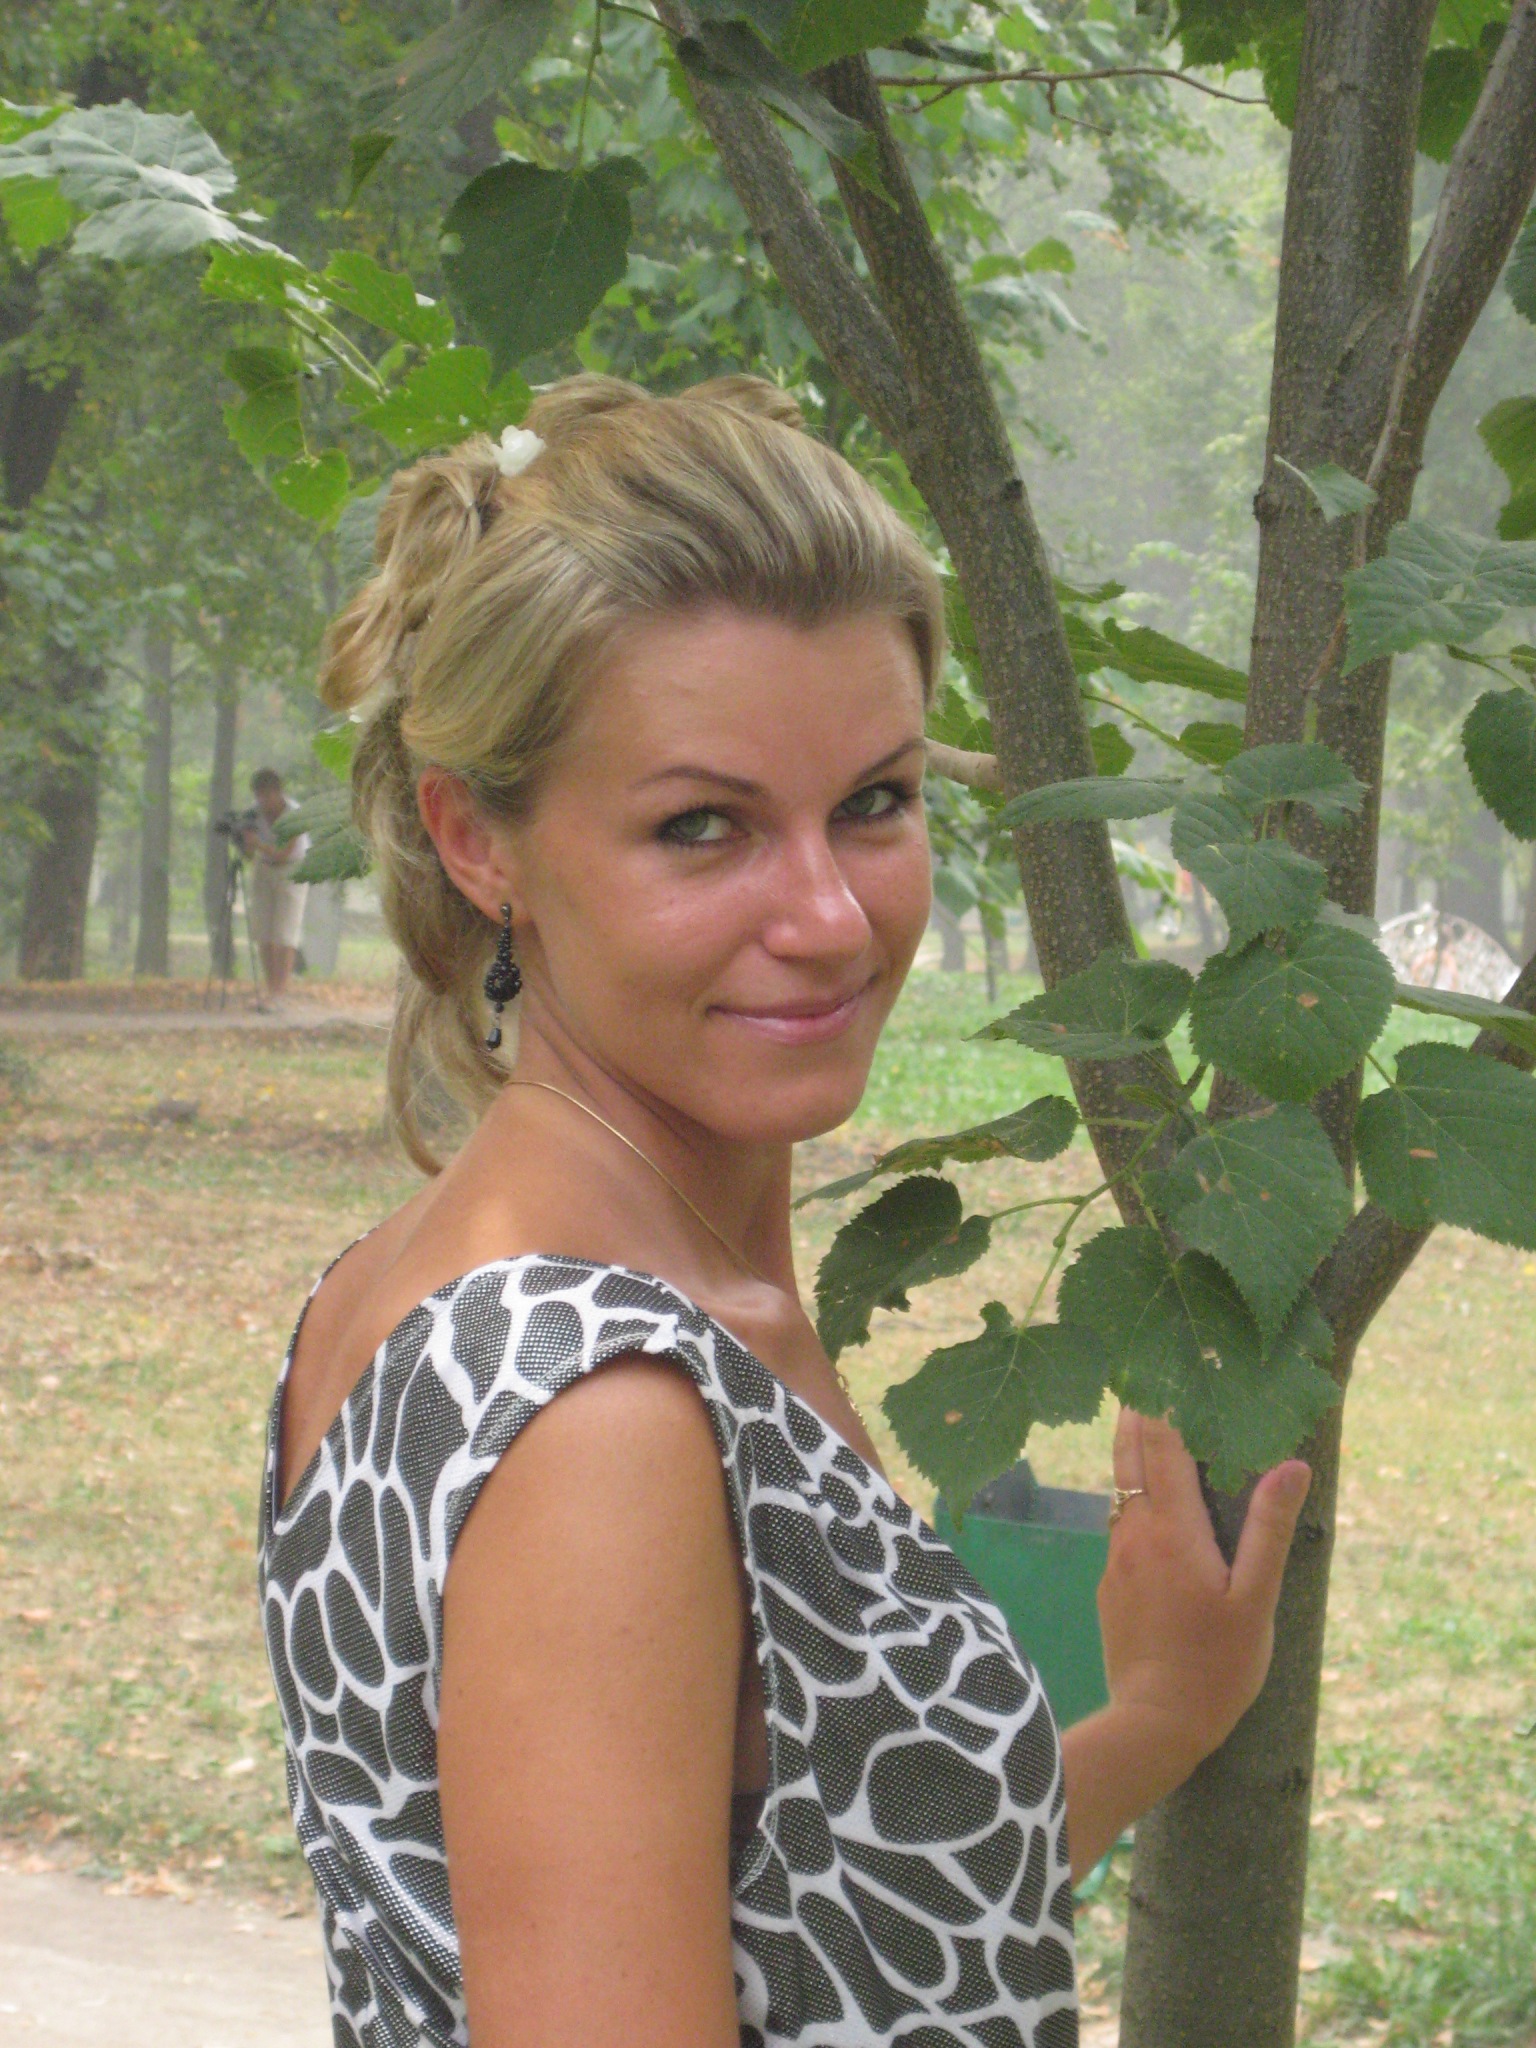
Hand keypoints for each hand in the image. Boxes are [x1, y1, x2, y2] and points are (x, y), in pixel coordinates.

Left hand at [1098, 1405, 1310, 1777]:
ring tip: (1145, 1418)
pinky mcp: (1108, 1583)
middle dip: (1135, 1410)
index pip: (1159, 1444)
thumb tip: (1293, 1464)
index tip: (1165, 1362)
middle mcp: (1133, 1532)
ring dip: (1130, 1450)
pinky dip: (1132, 1492)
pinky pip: (1120, 1522)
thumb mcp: (1255, 1598)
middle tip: (1142, 1370)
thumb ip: (1269, 1528)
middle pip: (1126, 1453)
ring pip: (1118, 1486)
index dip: (1161, 1400)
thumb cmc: (1216, 1665)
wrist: (1153, 1724)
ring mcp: (1115, 1557)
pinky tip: (1149, 1498)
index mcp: (1171, 1529)